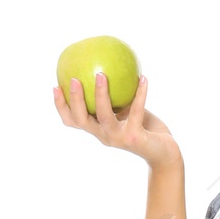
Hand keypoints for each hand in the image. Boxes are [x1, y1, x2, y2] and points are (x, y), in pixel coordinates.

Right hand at [54, 70, 179, 168]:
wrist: (164, 152)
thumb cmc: (145, 128)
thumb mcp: (127, 111)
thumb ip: (117, 97)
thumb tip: (108, 66)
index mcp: (98, 129)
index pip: (72, 121)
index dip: (61, 106)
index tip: (55, 86)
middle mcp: (104, 136)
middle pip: (82, 120)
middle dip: (75, 100)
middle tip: (73, 79)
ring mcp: (118, 138)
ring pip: (104, 116)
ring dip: (101, 95)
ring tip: (101, 74)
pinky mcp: (135, 137)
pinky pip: (136, 111)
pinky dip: (140, 94)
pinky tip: (144, 78)